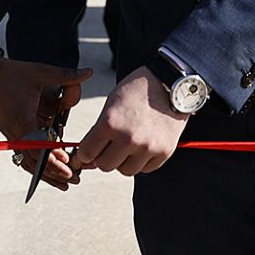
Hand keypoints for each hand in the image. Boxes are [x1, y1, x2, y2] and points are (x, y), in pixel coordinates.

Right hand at [0, 56, 92, 192]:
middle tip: (75, 179)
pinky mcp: (13, 136)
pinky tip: (50, 176)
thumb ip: (65, 75)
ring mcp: (13, 136)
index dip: (51, 155)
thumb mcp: (40, 72)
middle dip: (55, 171)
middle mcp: (16, 132)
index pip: (37, 145)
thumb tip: (88, 72)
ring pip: (29, 162)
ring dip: (47, 174)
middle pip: (35, 160)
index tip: (66, 161)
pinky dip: (37, 167)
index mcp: (23, 119)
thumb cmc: (13, 73)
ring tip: (66, 184)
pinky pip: (25, 157)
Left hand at [69, 67, 188, 176]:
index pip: (86, 153)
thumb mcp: (111, 104)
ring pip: (126, 171)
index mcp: (110, 123)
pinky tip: (145, 144)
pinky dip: (143, 160)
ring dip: (124, 161)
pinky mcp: (164, 152)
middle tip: (112, 144)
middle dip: (104, 156)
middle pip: (105, 166)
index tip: (89, 150)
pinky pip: (146, 169)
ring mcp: (148, 147)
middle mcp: (128, 138)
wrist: (170, 83)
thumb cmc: (138, 90)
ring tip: (130, 143)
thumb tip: (86, 159)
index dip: (85, 152)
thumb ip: (98, 131)